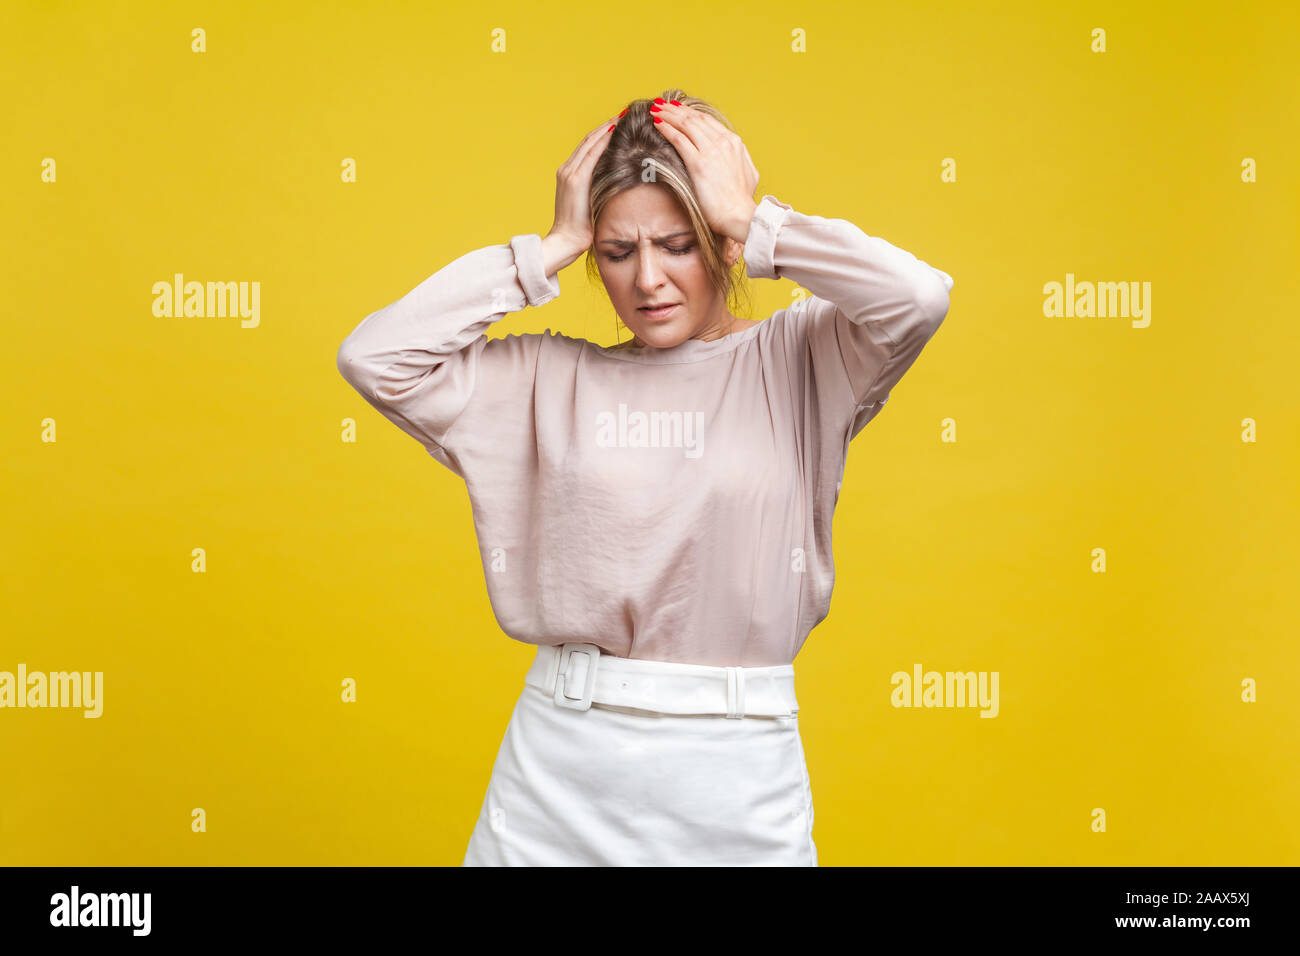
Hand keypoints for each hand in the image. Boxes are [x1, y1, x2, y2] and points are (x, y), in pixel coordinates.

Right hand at [546, 116, 616, 253]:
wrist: (565, 241)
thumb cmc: (581, 230)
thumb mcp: (590, 204)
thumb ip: (598, 190)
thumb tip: (618, 183)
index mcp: (569, 175)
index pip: (588, 147)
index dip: (603, 133)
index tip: (619, 124)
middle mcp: (567, 169)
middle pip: (589, 140)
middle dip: (607, 126)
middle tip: (624, 114)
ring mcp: (569, 173)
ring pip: (590, 142)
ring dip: (606, 128)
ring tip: (622, 118)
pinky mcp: (575, 179)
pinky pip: (591, 153)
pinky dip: (603, 140)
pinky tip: (615, 131)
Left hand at [651, 102, 759, 242]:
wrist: (740, 216)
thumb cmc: (741, 202)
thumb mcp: (748, 174)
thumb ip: (738, 160)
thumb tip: (733, 157)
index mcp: (734, 143)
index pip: (707, 121)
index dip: (690, 113)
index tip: (678, 109)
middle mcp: (724, 142)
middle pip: (695, 118)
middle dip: (676, 110)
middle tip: (661, 104)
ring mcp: (711, 151)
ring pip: (686, 124)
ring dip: (668, 115)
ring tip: (656, 110)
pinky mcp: (699, 163)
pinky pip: (679, 139)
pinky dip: (667, 129)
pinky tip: (657, 124)